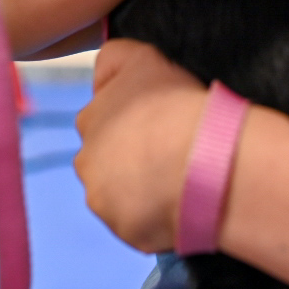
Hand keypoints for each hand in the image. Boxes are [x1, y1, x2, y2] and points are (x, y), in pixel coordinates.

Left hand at [74, 38, 207, 252]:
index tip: (158, 126)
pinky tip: (183, 204)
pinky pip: (141, 225)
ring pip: (120, 196)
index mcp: (90, 120)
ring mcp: (104, 201)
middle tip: (170, 156)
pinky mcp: (125, 231)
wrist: (201, 159)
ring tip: (180, 183)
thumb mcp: (142, 57)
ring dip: (141, 192)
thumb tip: (99, 80)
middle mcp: (87, 162)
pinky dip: (158, 218)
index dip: (132, 125)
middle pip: (106, 163)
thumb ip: (112, 59)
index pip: (101, 122)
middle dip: (129, 162)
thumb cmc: (177, 104)